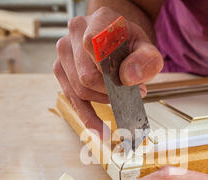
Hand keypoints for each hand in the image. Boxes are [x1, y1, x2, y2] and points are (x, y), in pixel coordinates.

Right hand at [53, 7, 163, 136]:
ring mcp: (64, 51)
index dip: (110, 72)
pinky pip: (71, 98)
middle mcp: (75, 32)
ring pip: (78, 90)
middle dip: (110, 92)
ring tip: (121, 99)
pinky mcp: (60, 69)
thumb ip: (145, 60)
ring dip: (102, 101)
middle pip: (86, 76)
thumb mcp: (147, 47)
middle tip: (131, 95)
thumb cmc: (129, 43)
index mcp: (98, 21)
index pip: (93, 46)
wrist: (115, 36)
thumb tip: (128, 78)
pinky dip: (88, 116)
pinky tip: (100, 131)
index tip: (131, 85)